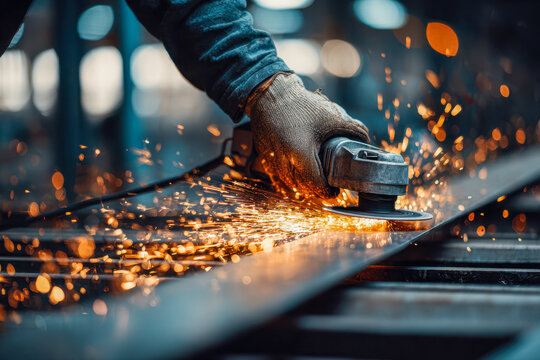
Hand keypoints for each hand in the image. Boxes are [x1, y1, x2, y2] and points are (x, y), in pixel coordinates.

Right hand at [246, 73, 369, 198]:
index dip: (327, 191)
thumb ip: (353, 129)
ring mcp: (271, 161)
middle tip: (328, 184)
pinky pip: (278, 176)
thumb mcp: (331, 116)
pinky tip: (298, 171)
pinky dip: (290, 177)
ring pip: (289, 184)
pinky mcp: (265, 156)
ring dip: (303, 184)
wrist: (269, 94)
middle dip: (316, 189)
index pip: (315, 185)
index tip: (335, 190)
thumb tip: (365, 140)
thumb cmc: (299, 105)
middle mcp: (283, 161)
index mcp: (300, 154)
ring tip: (315, 178)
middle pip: (302, 188)